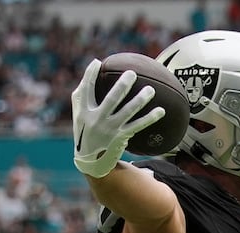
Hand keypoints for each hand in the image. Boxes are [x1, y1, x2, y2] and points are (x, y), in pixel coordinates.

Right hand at [71, 58, 165, 178]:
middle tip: (132, 73)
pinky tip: (161, 111)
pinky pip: (138, 125)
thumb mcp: (79, 114)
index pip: (86, 89)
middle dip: (122, 86)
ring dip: (140, 100)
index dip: (90, 75)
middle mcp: (97, 120)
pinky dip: (150, 118)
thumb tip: (94, 66)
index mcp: (84, 111)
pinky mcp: (121, 137)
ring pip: (128, 112)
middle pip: (111, 99)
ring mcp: (110, 129)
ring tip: (151, 89)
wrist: (91, 161)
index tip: (97, 62)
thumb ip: (82, 94)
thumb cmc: (86, 130)